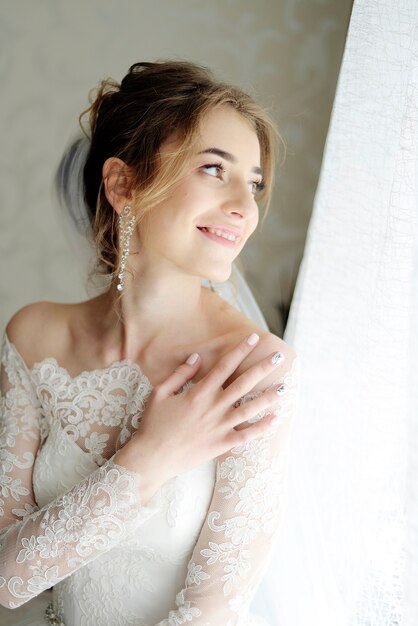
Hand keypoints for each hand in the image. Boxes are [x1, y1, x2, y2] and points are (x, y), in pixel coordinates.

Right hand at [114, 333, 286, 501]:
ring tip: (285, 386)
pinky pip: (247, 436)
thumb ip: (180, 374)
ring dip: (269, 397)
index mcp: (199, 393)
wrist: (152, 458)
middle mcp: (213, 407)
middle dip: (262, 368)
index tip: (253, 338)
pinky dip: (262, 428)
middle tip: (278, 356)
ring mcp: (220, 427)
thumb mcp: (160, 393)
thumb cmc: (153, 424)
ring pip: (250, 408)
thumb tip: (197, 357)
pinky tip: (275, 419)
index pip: (225, 366)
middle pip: (244, 383)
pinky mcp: (222, 444)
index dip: (240, 351)